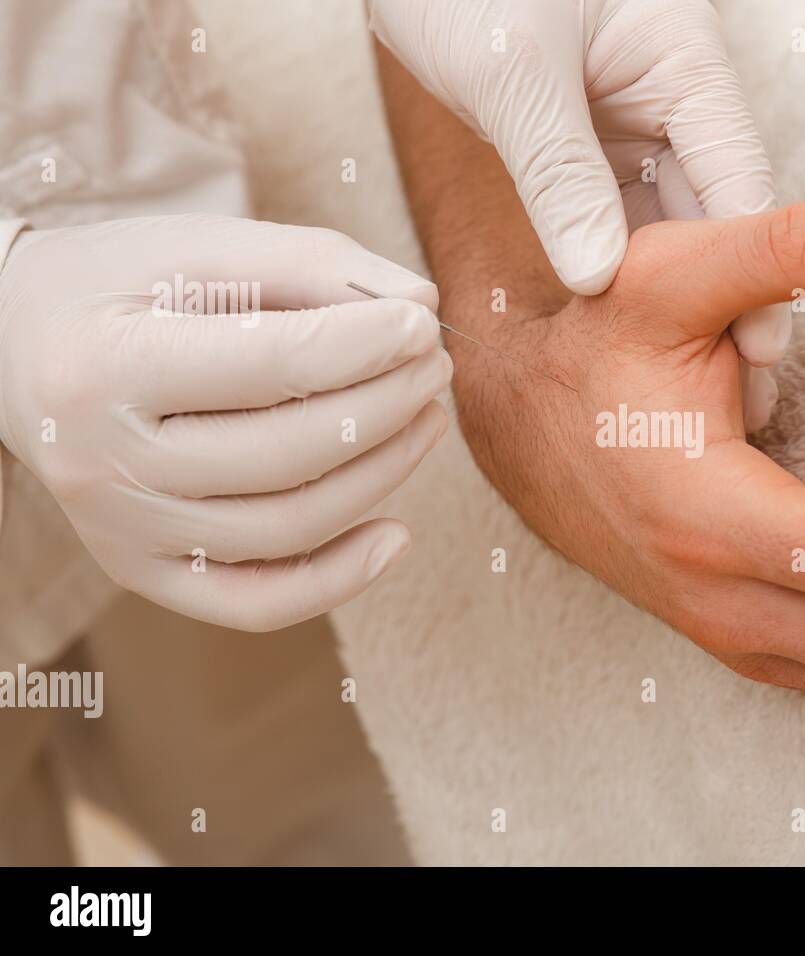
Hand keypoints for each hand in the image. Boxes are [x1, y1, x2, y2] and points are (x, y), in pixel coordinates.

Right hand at [0, 214, 451, 630]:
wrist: (16, 349)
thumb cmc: (121, 289)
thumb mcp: (200, 247)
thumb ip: (311, 265)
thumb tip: (420, 303)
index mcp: (106, 367)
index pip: (268, 365)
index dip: (364, 344)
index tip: (421, 322)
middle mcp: (104, 465)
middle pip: (286, 455)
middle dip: (385, 406)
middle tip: (434, 365)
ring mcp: (122, 533)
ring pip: (287, 528)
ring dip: (382, 475)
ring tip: (426, 417)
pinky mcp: (145, 573)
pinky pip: (257, 603)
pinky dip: (339, 579)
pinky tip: (397, 533)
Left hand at [369, 0, 786, 427]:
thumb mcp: (514, 74)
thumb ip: (559, 175)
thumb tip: (599, 280)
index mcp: (680, 59)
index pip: (737, 176)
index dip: (756, 264)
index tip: (759, 347)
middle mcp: (668, 93)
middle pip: (714, 208)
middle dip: (728, 295)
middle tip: (737, 389)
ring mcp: (628, 118)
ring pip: (668, 218)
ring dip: (679, 291)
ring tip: (693, 376)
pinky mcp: (586, 139)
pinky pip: (616, 212)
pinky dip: (625, 266)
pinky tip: (631, 326)